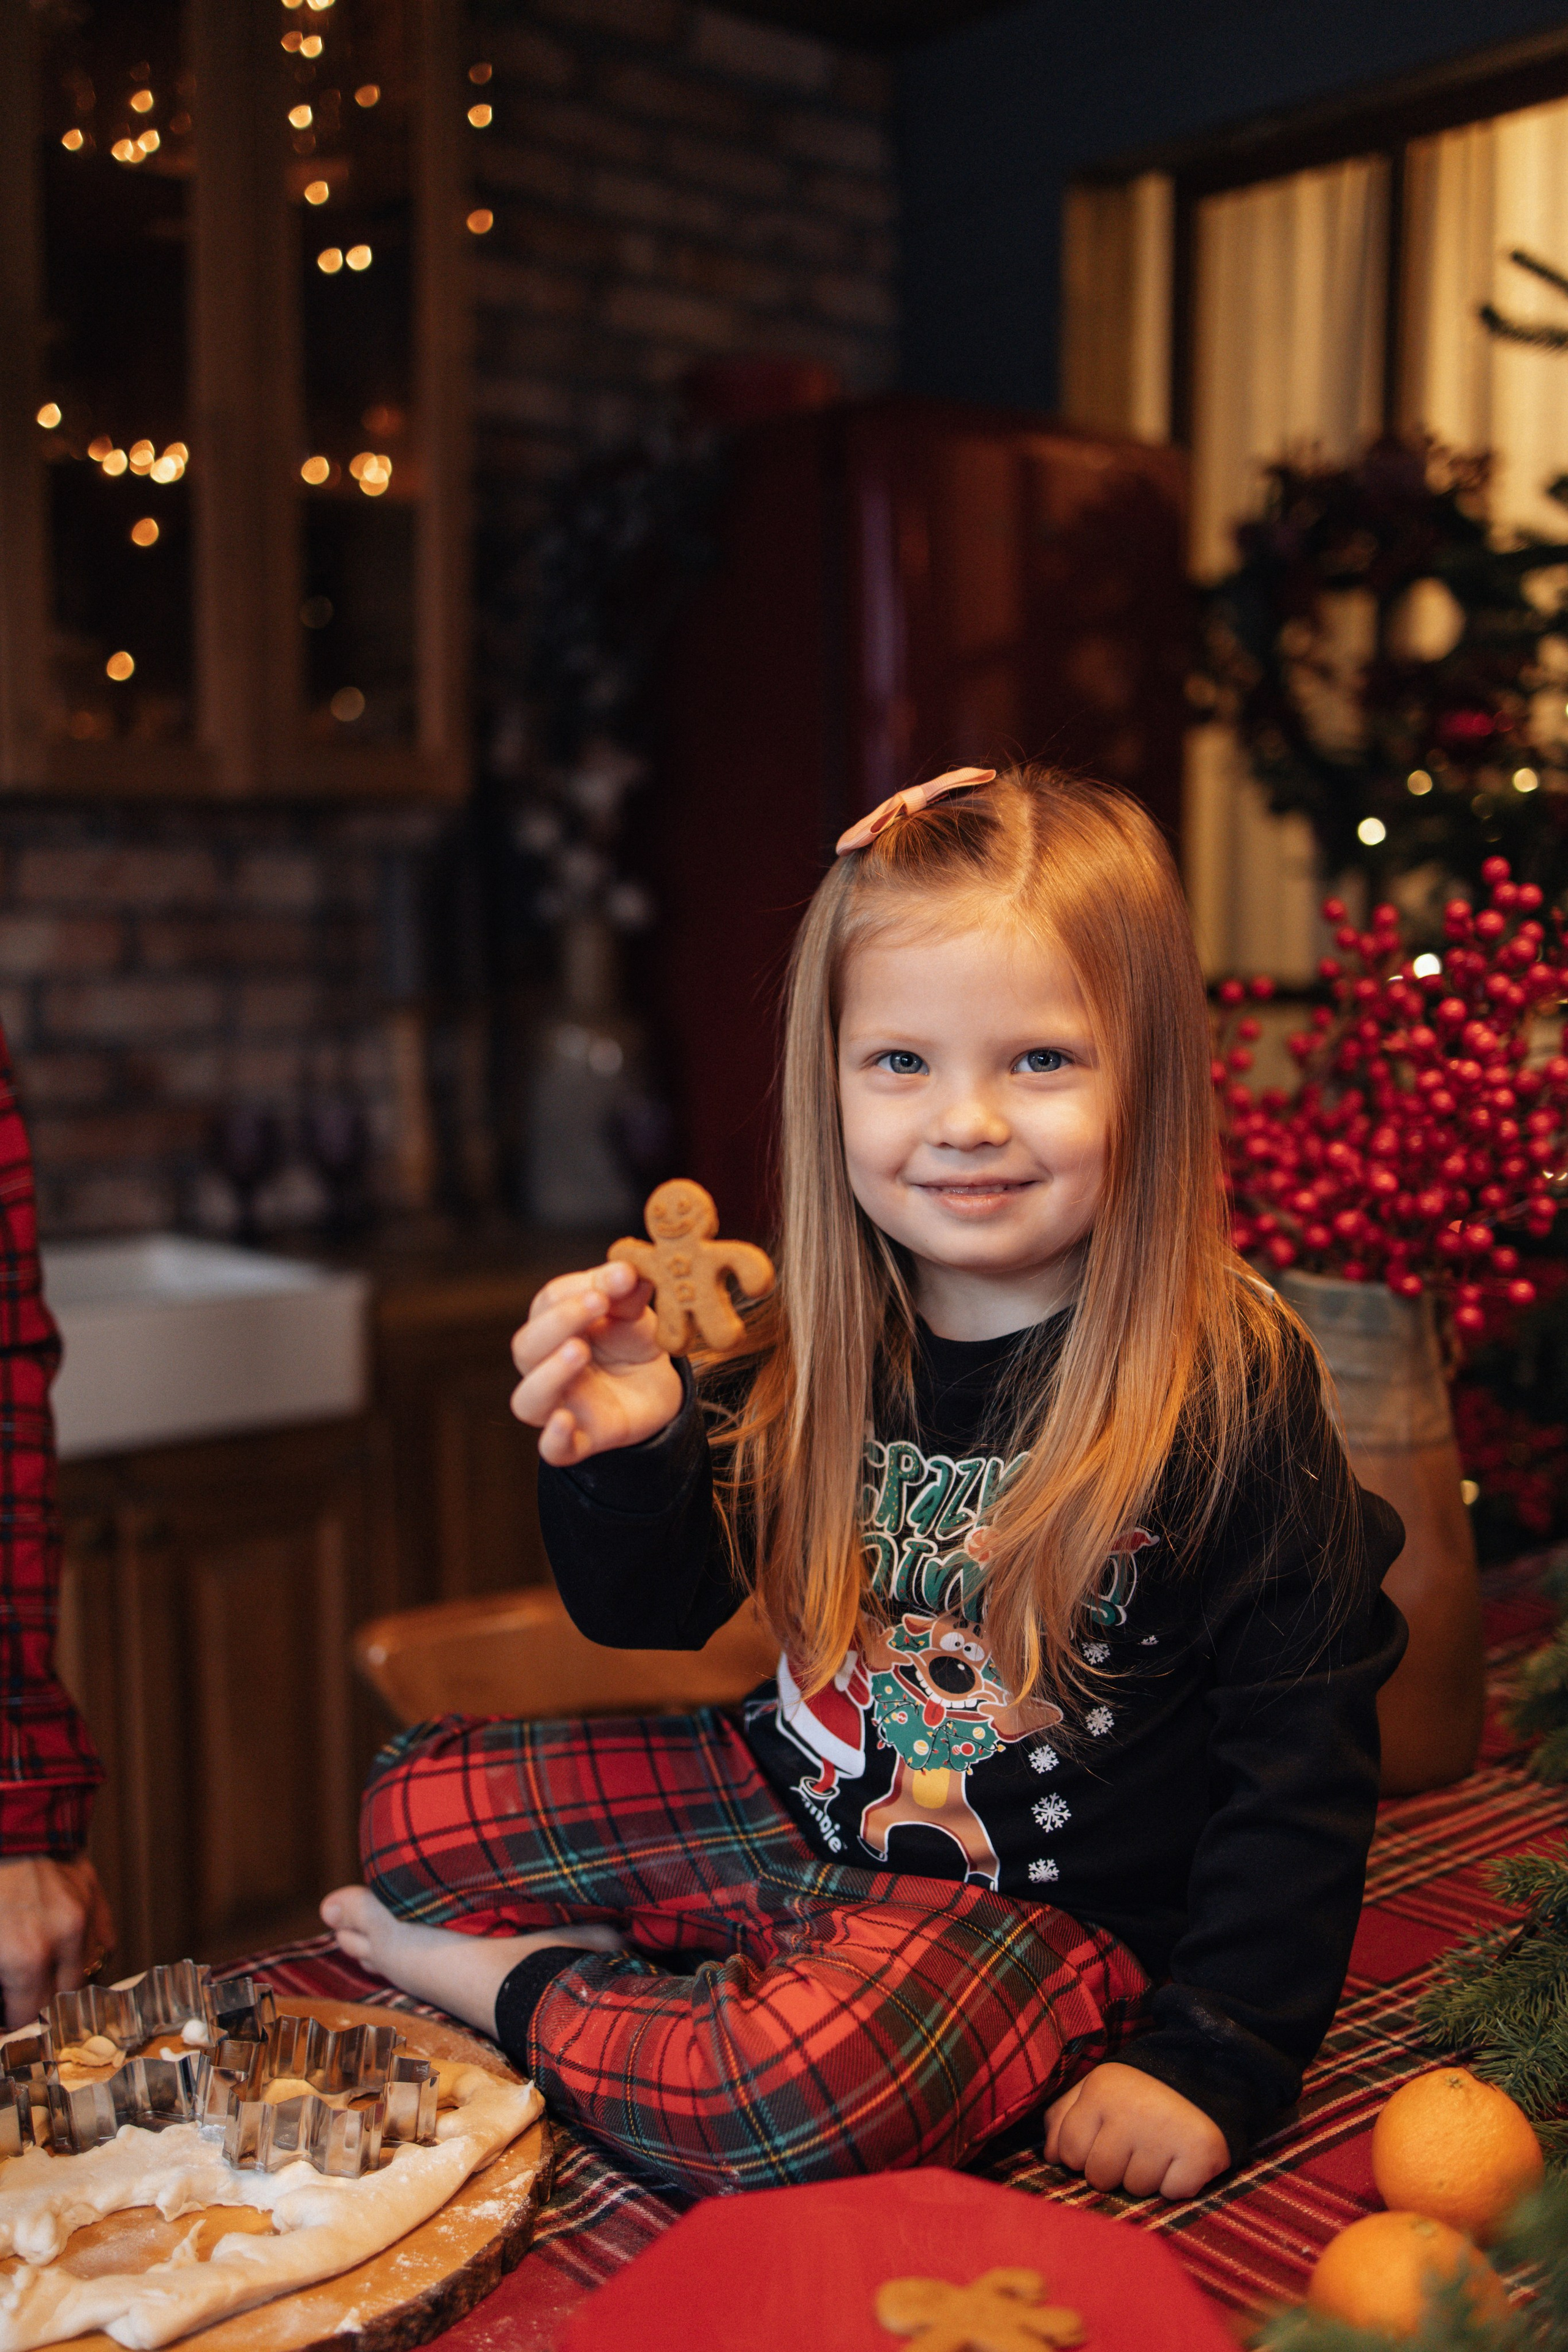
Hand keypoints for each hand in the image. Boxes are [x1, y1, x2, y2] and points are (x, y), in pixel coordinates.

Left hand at [0, 1853, 114, 2029]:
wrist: (9, 1819)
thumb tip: (3, 2007)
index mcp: (25, 1956)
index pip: (28, 2016)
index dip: (14, 2022)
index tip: (7, 2021)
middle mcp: (63, 1940)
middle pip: (62, 2000)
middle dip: (40, 2006)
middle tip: (21, 2000)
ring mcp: (84, 1915)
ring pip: (86, 1972)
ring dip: (65, 1980)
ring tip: (40, 1976)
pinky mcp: (94, 1893)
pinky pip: (103, 1941)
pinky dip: (87, 1953)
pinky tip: (64, 1951)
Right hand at [511, 1260, 684, 1467]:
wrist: (658, 1388)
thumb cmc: (631, 1342)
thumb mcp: (633, 1313)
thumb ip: (628, 1293)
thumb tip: (628, 1269)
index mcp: (554, 1325)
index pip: (549, 1302)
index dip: (579, 1288)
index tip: (620, 1277)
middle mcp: (545, 1365)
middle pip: (527, 1347)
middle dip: (559, 1322)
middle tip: (597, 1303)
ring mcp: (560, 1404)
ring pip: (528, 1399)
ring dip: (549, 1374)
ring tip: (578, 1350)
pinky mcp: (580, 1439)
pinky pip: (554, 1449)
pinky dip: (554, 1438)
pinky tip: (565, 1421)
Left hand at [1043, 2062, 1228, 2199]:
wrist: (1205, 2074)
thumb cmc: (1139, 2091)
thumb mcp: (1096, 2090)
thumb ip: (1063, 2117)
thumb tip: (1049, 2156)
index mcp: (1101, 2090)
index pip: (1069, 2152)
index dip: (1083, 2155)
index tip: (1103, 2140)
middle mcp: (1131, 2110)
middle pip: (1100, 2177)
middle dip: (1114, 2169)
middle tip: (1134, 2144)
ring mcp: (1166, 2133)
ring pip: (1136, 2188)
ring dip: (1146, 2176)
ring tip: (1159, 2147)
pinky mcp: (1200, 2153)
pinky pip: (1172, 2193)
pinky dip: (1177, 2183)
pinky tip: (1181, 2157)